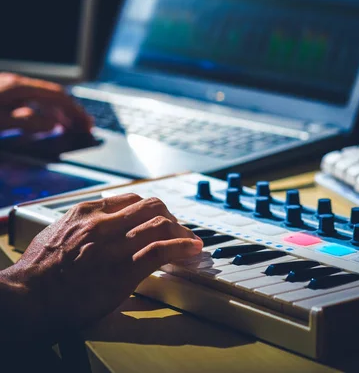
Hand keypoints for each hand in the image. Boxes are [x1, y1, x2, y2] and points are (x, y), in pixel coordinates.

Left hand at [0, 72, 91, 133]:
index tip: (86, 123)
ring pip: (42, 97)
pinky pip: (31, 100)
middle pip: (52, 95)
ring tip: (69, 126)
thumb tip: (52, 124)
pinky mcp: (3, 92)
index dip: (74, 109)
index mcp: (19, 86)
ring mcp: (9, 86)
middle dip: (71, 110)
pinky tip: (43, 120)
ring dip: (58, 111)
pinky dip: (43, 111)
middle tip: (84, 126)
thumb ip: (26, 121)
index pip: (57, 95)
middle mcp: (17, 83)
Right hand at [0, 193, 202, 341]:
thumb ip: (77, 227)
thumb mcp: (55, 234)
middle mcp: (105, 222)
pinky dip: (182, 247)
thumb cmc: (37, 271)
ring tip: (191, 241)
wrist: (27, 297)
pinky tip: (192, 250)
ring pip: (160, 223)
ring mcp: (116, 244)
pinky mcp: (124, 269)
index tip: (159, 218)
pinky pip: (161, 249)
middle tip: (179, 229)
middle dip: (170, 216)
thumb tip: (88, 230)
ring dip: (182, 231)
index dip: (150, 209)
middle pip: (151, 206)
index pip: (131, 200)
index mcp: (88, 212)